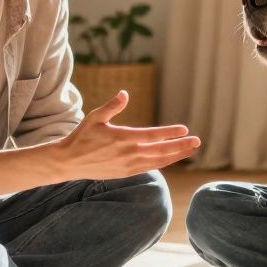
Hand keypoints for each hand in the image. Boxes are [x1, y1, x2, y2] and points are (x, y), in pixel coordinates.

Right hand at [56, 91, 200, 179]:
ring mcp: (128, 165)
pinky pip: (149, 168)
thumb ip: (112, 106)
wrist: (69, 162)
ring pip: (158, 161)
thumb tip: (124, 93)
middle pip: (160, 150)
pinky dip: (162, 163)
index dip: (170, 133)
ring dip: (176, 156)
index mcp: (122, 138)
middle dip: (181, 146)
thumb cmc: (81, 136)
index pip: (152, 136)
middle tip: (197, 141)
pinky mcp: (126, 173)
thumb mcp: (94, 117)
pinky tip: (172, 158)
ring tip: (191, 150)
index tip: (184, 129)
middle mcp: (128, 154)